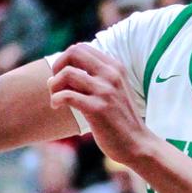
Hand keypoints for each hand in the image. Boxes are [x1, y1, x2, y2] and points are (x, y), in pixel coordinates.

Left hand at [50, 43, 148, 162]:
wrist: (137, 144)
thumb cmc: (120, 120)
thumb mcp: (113, 91)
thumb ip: (95, 78)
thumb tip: (57, 74)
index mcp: (115, 67)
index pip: (81, 47)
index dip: (65, 59)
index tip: (64, 77)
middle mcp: (111, 74)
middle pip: (73, 53)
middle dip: (57, 66)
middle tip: (56, 85)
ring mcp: (105, 91)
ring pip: (67, 73)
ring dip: (54, 86)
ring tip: (55, 99)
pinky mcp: (98, 108)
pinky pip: (66, 95)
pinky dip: (56, 99)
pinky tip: (57, 106)